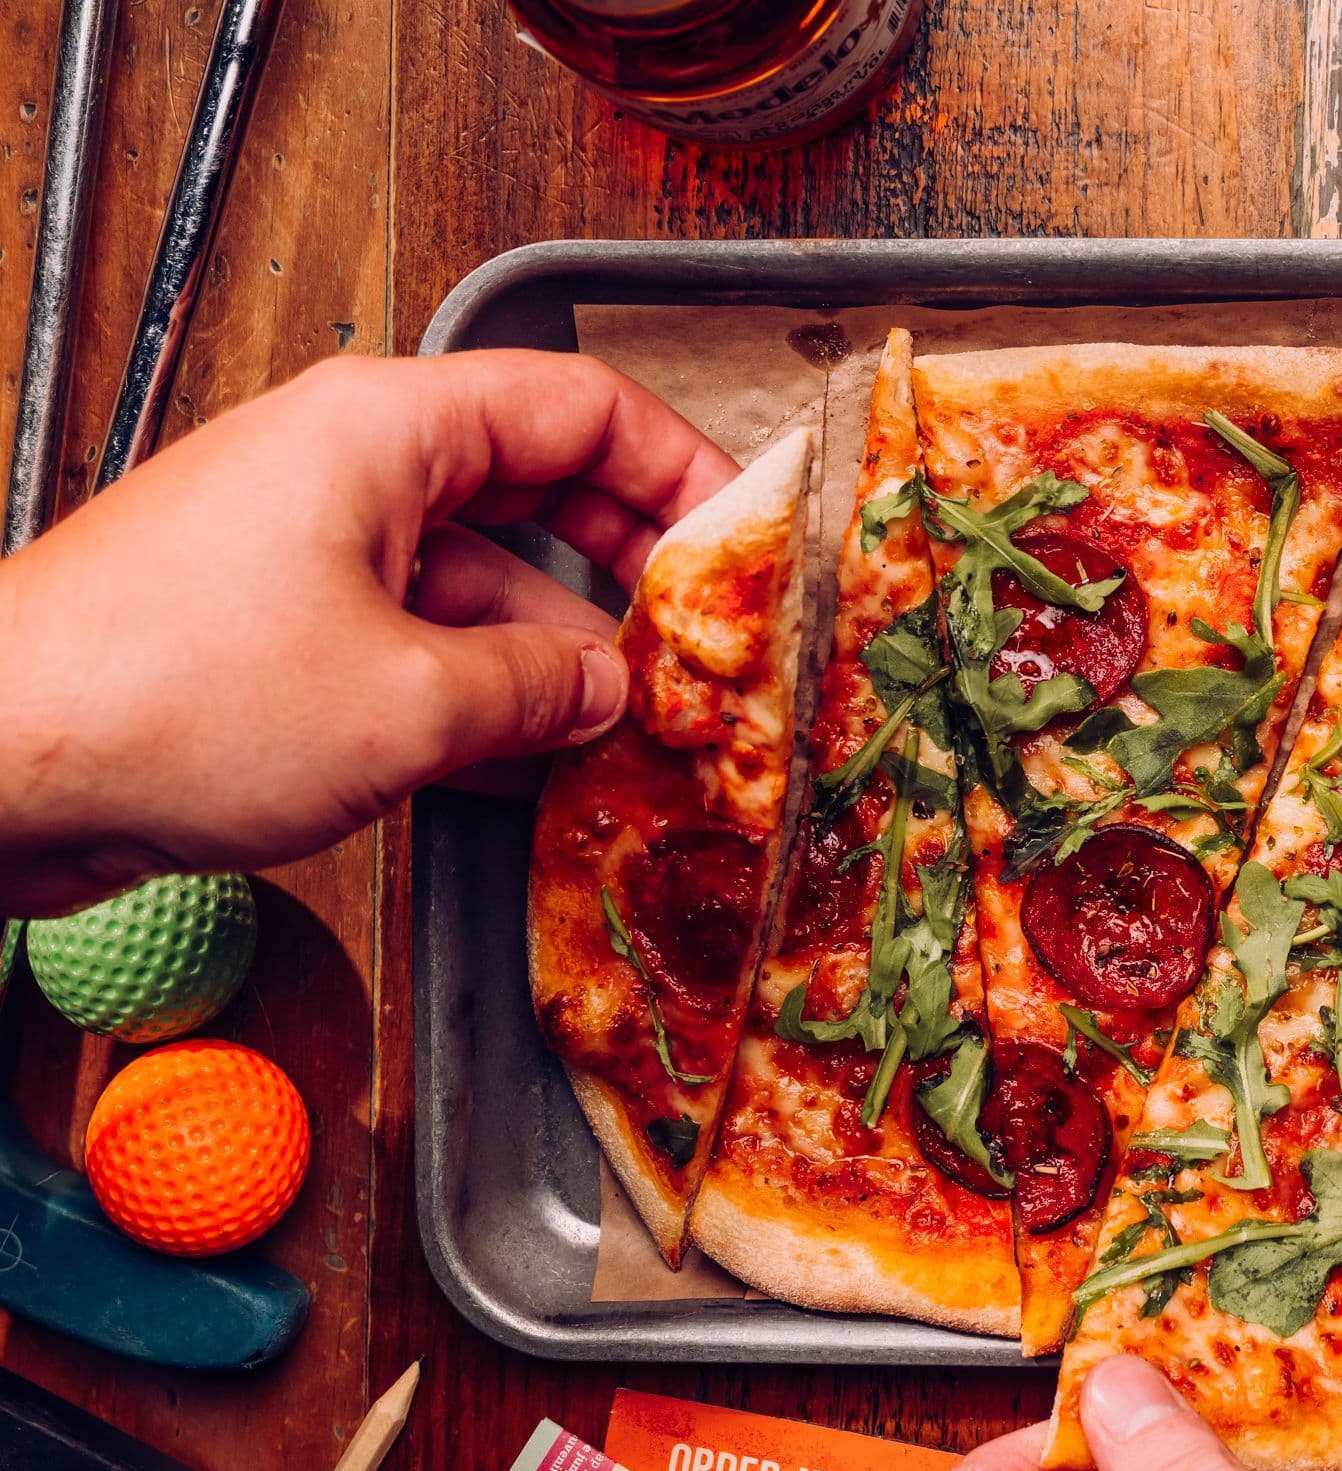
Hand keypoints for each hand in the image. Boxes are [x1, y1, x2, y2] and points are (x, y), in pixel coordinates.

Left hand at [0, 350, 736, 914]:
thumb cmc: (171, 694)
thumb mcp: (411, 703)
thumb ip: (540, 689)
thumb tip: (607, 690)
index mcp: (389, 430)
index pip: (582, 406)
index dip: (684, 469)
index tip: (746, 541)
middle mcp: (353, 473)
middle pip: (540, 494)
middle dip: (631, 577)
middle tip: (705, 650)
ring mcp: (312, 554)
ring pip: (482, 585)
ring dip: (560, 659)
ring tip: (638, 734)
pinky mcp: (278, 635)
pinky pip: (417, 648)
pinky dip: (483, 700)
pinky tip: (541, 768)